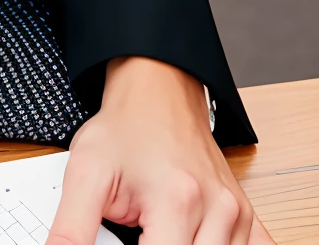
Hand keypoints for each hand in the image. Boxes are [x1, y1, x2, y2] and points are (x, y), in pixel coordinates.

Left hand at [47, 57, 274, 244]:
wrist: (157, 90)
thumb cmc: (124, 127)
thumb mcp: (85, 173)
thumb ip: (71, 230)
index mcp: (177, 201)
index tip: (119, 242)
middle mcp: (217, 210)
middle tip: (135, 231)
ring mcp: (236, 214)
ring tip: (157, 231)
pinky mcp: (246, 215)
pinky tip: (202, 240)